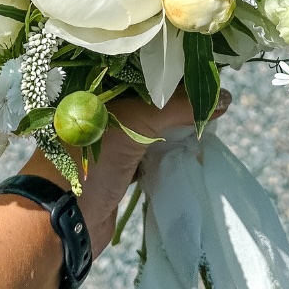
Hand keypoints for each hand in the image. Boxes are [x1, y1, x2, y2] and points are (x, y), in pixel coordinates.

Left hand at [25, 84, 232, 254]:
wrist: (63, 222)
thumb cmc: (90, 161)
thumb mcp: (133, 123)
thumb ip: (176, 108)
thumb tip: (225, 97)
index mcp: (96, 89)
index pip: (141, 68)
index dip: (174, 66)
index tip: (211, 66)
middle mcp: (104, 111)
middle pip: (150, 98)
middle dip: (180, 98)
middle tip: (219, 94)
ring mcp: (112, 143)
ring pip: (153, 127)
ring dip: (178, 127)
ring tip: (214, 119)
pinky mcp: (121, 172)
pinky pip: (152, 155)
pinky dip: (171, 152)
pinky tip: (194, 150)